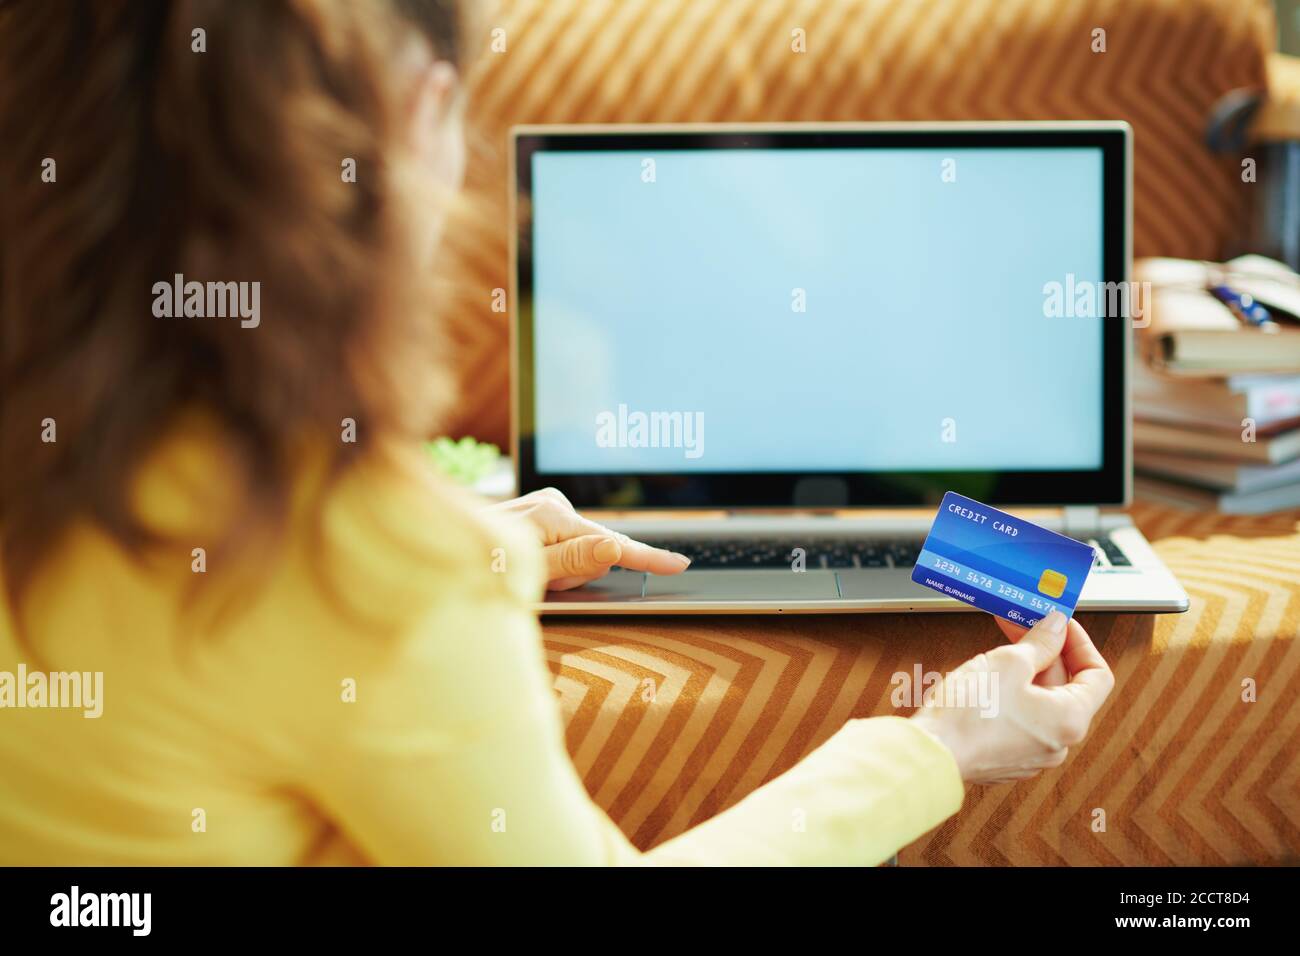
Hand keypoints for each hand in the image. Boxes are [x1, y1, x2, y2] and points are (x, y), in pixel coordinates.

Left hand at [488, 488, 690, 589]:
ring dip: (563, 569)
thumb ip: (573, 561)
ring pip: (581, 549)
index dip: (647, 558)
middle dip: (578, 574)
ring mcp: (545, 504)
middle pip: (595, 550)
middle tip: (544, 587)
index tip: (677, 564)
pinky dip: (556, 559)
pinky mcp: (540, 511)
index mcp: (553, 517)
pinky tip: (531, 564)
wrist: (443, 552)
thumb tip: (613, 548)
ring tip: (528, 576)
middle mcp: (552, 504)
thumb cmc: (480, 568)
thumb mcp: (529, 573)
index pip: (612, 544)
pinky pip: (567, 542)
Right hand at [909, 611, 1114, 785]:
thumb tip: (1055, 628)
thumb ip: (1040, 642)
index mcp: (1069, 720)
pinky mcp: (1008, 756)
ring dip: (1024, 671)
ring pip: (1039, 702)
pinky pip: (1020, 719)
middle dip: (1043, 652)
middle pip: (1064, 686)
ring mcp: (1032, 753)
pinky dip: (1010, 694)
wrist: (931, 754)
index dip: (1080, 643)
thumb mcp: (1008, 662)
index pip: (1097, 675)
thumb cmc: (969, 715)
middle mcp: (1058, 743)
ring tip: (998, 649)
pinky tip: (987, 678)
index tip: (1059, 625)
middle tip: (1019, 624)